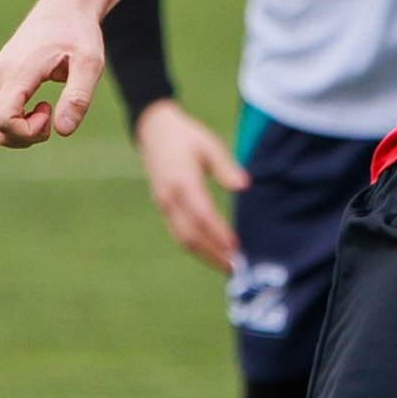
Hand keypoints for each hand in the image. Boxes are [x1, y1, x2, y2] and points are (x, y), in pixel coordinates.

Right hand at [0, 0, 105, 146]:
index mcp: (16, 72)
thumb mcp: (90, 64)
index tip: (50, 111)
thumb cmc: (79, 34)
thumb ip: (78, 97)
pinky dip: (9, 124)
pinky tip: (33, 107)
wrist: (63, 8)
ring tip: (43, 111)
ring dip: (16, 133)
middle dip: (24, 136)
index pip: (2, 121)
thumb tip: (63, 131)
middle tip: (50, 114)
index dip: (27, 131)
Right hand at [135, 99, 248, 270]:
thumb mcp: (208, 144)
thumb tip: (243, 186)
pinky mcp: (163, 207)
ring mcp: (163, 204)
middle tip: (235, 267)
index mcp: (182, 181)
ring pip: (182, 238)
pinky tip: (211, 251)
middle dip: (212, 254)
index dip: (217, 233)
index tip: (235, 246)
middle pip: (189, 235)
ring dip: (204, 254)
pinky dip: (195, 245)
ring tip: (226, 264)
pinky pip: (178, 232)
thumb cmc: (186, 136)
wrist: (153, 131)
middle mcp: (170, 197)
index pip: (202, 215)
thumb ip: (224, 167)